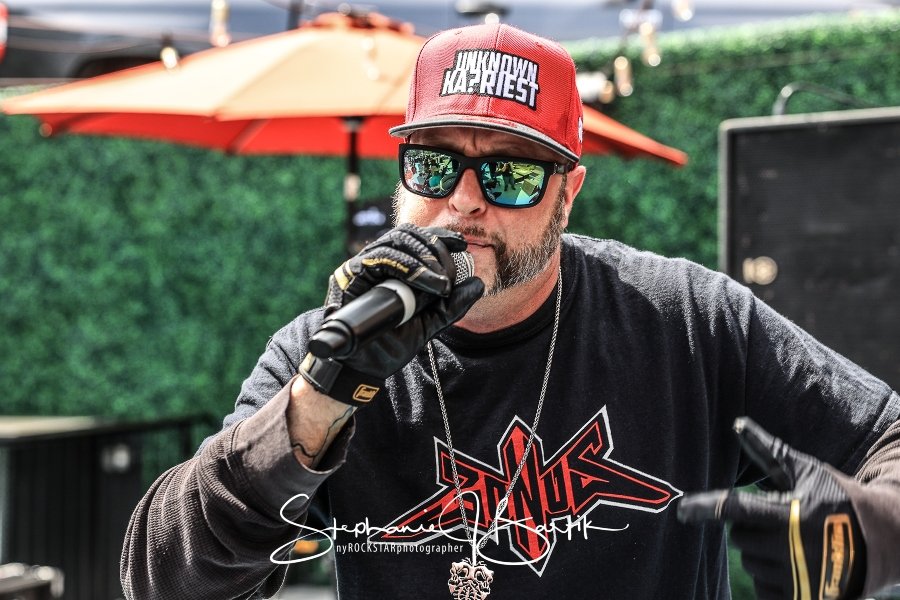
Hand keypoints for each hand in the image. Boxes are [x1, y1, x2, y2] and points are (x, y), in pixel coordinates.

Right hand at [299, 224, 483, 406]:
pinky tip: (428, 283)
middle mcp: (373, 262)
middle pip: (405, 235)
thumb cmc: (389, 345)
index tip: (461, 243)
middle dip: (433, 248)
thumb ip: (451, 305)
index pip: (413, 238)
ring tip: (442, 284)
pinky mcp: (349, 275)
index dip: (437, 236)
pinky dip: (409, 267)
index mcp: (390, 268)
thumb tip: (478, 283)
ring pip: (395, 243)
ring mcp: (360, 267)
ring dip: (424, 259)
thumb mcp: (429, 323)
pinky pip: (381, 259)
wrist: (364, 368)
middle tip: (449, 275)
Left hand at [678, 417, 865, 599]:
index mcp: (791, 515)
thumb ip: (768, 450)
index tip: (681, 511)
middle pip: (740, 540)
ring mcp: (798, 579)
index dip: (704, 509)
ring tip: (792, 544)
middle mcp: (793, 550)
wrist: (885, 541)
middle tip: (779, 523)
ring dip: (762, 554)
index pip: (735, 510)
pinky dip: (771, 578)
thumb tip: (737, 423)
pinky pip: (763, 590)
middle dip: (752, 530)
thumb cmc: (838, 498)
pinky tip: (795, 566)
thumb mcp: (807, 471)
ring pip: (750, 565)